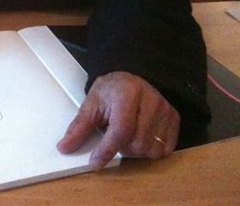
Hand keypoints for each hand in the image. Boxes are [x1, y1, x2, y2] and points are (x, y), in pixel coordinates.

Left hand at [57, 71, 179, 169]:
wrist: (132, 77)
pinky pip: (164, 150)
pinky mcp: (174, 118)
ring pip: (150, 150)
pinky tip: (141, 135)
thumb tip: (65, 147)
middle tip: (114, 134)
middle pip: (136, 144)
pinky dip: (150, 149)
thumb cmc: (112, 90)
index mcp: (127, 93)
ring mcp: (165, 109)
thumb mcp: (92, 102)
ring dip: (135, 150)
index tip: (95, 162)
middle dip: (121, 147)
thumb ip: (79, 126)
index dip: (106, 150)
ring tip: (128, 134)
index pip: (120, 130)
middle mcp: (150, 100)